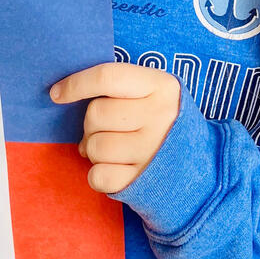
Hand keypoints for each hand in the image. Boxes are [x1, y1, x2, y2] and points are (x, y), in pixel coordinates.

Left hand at [50, 62, 180, 193]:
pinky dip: (98, 174)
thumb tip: (64, 96)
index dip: (76, 84)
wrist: (203, 169)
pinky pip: (98, 176)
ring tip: (112, 151)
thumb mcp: (154, 94)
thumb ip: (119, 88)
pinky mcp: (145, 181)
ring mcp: (153, 150)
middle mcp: (160, 115)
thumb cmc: (164, 124)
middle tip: (104, 131)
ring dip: (93, 150)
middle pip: (96, 113)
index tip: (56, 94)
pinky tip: (115, 169)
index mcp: (161, 85)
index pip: (107, 77)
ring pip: (94, 146)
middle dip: (90, 125)